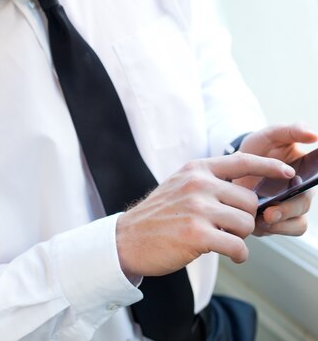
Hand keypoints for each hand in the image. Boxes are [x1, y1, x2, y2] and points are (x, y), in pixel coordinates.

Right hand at [116, 152, 294, 277]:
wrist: (128, 238)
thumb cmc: (159, 215)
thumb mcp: (181, 185)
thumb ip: (210, 183)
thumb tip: (248, 195)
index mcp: (197, 169)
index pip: (242, 160)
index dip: (268, 167)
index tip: (287, 172)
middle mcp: (198, 184)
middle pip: (249, 200)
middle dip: (246, 218)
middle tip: (230, 228)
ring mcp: (197, 208)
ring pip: (246, 223)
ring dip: (241, 237)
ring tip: (225, 241)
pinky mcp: (196, 234)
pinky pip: (237, 246)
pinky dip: (239, 254)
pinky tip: (228, 254)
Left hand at [237, 124, 317, 235]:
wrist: (235, 166)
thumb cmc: (259, 148)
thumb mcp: (271, 135)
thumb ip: (291, 130)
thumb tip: (313, 134)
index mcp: (307, 169)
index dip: (312, 180)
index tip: (294, 180)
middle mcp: (303, 190)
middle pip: (304, 204)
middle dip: (287, 210)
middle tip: (269, 212)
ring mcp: (291, 206)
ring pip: (297, 223)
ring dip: (280, 224)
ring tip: (260, 218)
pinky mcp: (279, 220)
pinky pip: (283, 231)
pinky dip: (271, 230)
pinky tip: (256, 223)